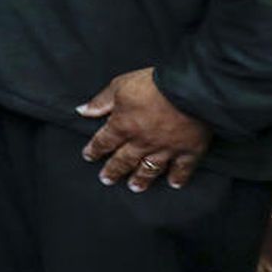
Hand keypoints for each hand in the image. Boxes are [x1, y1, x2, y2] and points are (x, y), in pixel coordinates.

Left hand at [76, 67, 211, 191]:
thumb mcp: (119, 86)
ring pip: (150, 168)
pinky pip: (183, 168)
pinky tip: (174, 183)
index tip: (89, 156)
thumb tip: (82, 111)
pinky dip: (178, 177)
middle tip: (106, 180)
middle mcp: (142, 142)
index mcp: (123, 126)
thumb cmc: (153, 84)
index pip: (104, 142)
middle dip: (113, 171)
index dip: (94, 150)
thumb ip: (101, 101)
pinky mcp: (189, 150)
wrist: (189, 90)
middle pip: (124, 160)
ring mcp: (166, 148)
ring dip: (141, 179)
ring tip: (134, 187)